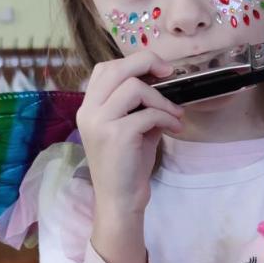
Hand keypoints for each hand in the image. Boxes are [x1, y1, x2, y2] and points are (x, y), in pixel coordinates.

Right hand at [76, 51, 184, 216]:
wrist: (120, 199)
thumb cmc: (127, 165)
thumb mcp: (131, 128)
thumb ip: (139, 105)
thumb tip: (163, 83)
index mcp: (88, 107)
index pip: (105, 68)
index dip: (133, 62)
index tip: (158, 71)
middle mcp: (88, 111)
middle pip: (117, 68)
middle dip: (148, 63)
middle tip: (170, 73)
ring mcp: (99, 122)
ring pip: (134, 88)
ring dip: (162, 99)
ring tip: (175, 114)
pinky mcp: (116, 135)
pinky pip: (148, 114)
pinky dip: (166, 118)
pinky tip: (175, 128)